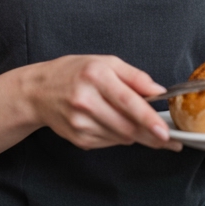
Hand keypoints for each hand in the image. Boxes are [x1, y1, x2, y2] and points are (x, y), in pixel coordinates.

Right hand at [22, 55, 181, 151]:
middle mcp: (86, 100)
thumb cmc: (74, 73)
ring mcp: (80, 122)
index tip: (164, 132)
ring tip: (140, 127)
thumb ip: (134, 76)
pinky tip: (113, 124)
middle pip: (126, 126)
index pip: (127, 101)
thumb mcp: (105, 62)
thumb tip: (159, 91)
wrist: (38, 91)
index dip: (148, 119)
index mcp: (96, 76)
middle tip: (167, 138)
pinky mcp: (78, 138)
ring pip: (121, 137)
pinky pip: (109, 142)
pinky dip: (118, 137)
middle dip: (151, 135)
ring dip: (135, 135)